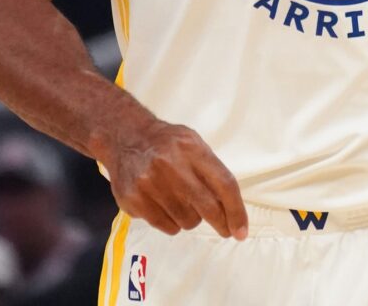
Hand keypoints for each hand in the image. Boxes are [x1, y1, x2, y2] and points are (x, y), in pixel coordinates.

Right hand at [104, 118, 248, 239]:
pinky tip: (166, 206)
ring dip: (191, 218)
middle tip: (225, 230)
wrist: (126, 136)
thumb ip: (211, 171)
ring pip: (187, 221)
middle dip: (221, 223)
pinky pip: (166, 226)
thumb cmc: (167, 143)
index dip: (236, 211)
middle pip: (207, 207)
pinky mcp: (133, 199)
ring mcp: (150, 183)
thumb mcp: (193, 144)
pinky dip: (172, 223)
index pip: (224, 184)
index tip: (241, 230)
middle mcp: (170, 165)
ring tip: (182, 202)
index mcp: (191, 148)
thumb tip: (231, 210)